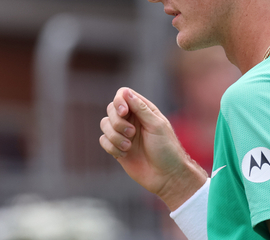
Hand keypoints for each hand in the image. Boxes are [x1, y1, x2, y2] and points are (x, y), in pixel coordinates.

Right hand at [99, 87, 206, 209]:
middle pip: (111, 109)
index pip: (123, 94)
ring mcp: (123, 134)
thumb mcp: (156, 126)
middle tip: (132, 133)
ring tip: (128, 146)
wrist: (167, 177)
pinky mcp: (116, 148)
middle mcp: (132, 119)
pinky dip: (111, 147)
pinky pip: (103, 140)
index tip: (123, 112)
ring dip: (115, 136)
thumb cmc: (167, 149)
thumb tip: (125, 92)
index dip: (119, 101)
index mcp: (143, 110)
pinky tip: (124, 154)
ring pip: (104, 124)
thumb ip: (141, 108)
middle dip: (118, 122)